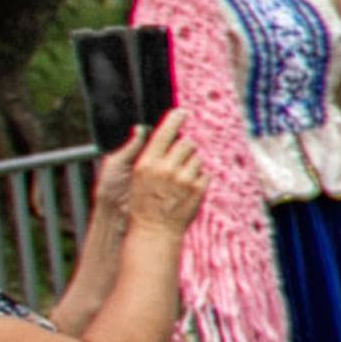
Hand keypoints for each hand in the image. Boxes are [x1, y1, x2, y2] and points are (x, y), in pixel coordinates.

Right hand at [112, 117, 203, 231]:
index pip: (165, 132)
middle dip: (185, 148)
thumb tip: (147, 131)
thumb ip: (144, 153)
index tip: (183, 111)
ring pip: (197, 158)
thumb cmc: (142, 202)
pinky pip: (205, 174)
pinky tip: (187, 190)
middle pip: (186, 143)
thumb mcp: (135, 175)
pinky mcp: (198, 190)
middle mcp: (167, 168)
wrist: (155, 229)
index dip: (176, 119)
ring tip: (180, 179)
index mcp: (148, 162)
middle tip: (179, 159)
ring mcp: (185, 179)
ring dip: (192, 164)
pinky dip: (199, 179)